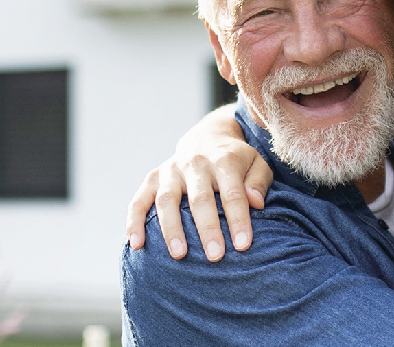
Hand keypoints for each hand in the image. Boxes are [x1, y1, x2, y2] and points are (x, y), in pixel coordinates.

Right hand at [125, 105, 271, 260]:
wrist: (208, 138)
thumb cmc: (237, 161)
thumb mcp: (257, 164)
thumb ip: (258, 182)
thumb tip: (256, 203)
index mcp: (224, 160)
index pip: (233, 193)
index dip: (238, 220)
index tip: (243, 245)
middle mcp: (195, 163)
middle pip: (200, 199)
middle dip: (207, 229)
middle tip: (215, 257)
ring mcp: (171, 170)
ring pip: (167, 200)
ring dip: (172, 229)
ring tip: (179, 255)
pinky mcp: (152, 178)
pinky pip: (139, 200)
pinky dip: (134, 222)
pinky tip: (136, 245)